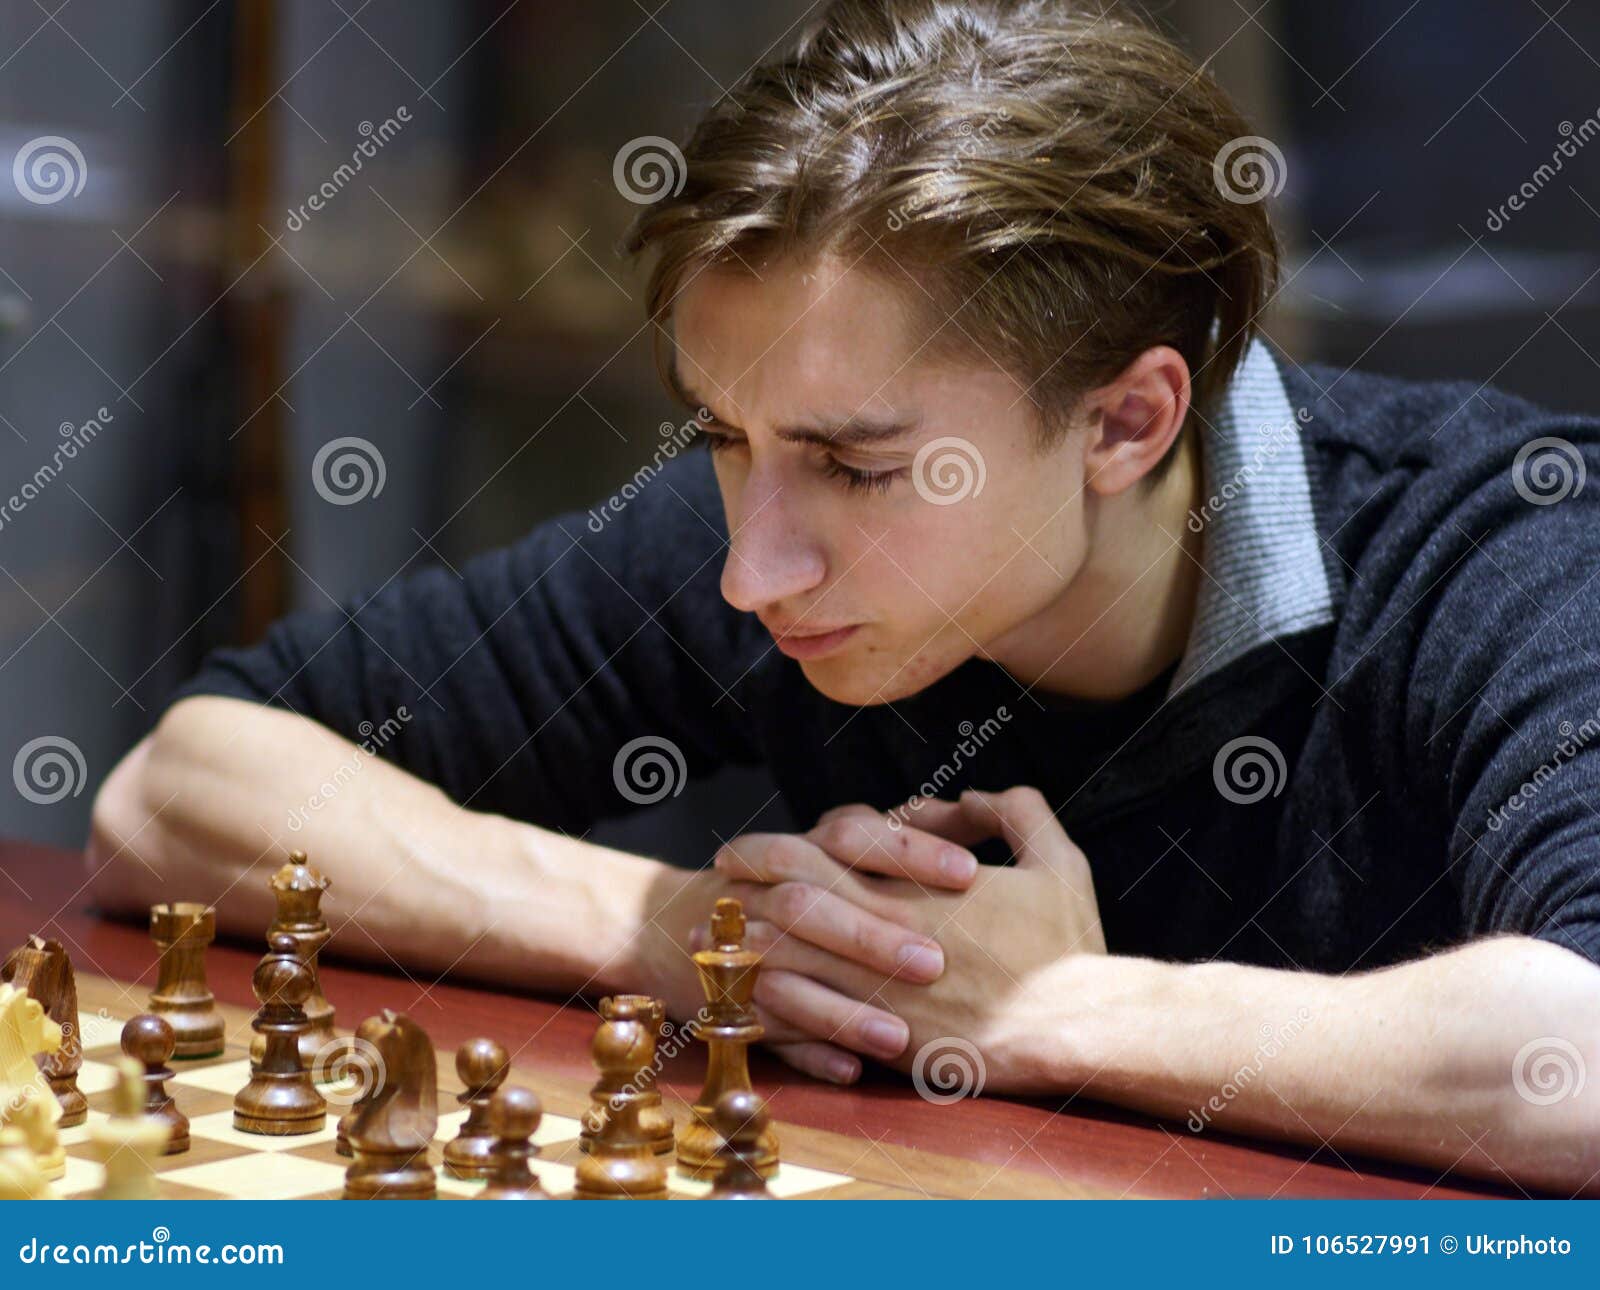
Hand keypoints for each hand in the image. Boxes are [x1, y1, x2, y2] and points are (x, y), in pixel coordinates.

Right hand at [679, 798, 984, 1081]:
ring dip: (841, 1009)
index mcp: (802, 849)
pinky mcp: (732, 1007)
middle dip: (869, 935)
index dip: (907, 850)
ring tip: (898, 1037)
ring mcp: (740, 951)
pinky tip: (851, 1069)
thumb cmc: (798, 885)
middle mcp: (766, 894)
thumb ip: (908, 830)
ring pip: (783, 976)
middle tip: (935, 965)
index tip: (969, 873)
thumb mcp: (841, 847)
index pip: (851, 835)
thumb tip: (975, 808)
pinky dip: (808, 1049)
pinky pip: (765, 1032)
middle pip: (809, 904)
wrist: (675, 926)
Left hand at [716, 787, 1105, 1089]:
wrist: (1078, 1032)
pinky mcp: (884, 1043)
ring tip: (708, 943)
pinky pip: (810, 1024)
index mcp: (918, 887)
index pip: (827, 845)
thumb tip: (974, 795)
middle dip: (741, 887)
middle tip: (713, 885)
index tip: (743, 849)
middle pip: (789, 900)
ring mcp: (881, 993)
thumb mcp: (1059, 863)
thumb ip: (1016, 814)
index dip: (777, 843)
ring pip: (788, 962)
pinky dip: (771, 1007)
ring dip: (742, 946)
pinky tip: (747, 1000)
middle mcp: (888, 935)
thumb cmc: (1068, 950)